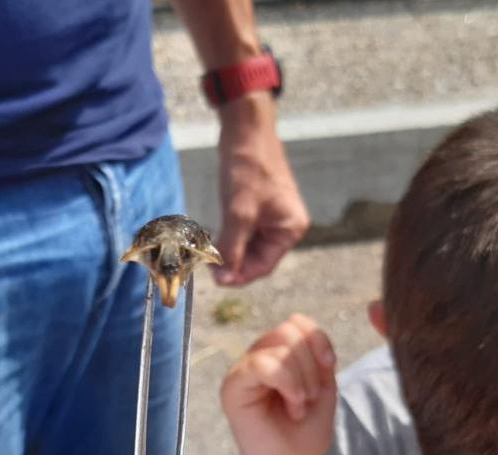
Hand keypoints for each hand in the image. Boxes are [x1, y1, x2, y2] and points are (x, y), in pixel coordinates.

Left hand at [214, 92, 309, 285]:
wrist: (245, 131)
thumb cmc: (248, 168)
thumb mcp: (238, 213)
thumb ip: (232, 248)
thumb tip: (224, 278)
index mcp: (290, 229)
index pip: (264, 266)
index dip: (239, 276)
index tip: (215, 280)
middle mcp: (285, 225)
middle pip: (256, 258)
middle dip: (232, 262)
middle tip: (207, 264)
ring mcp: (272, 216)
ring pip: (248, 245)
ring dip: (228, 250)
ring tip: (207, 250)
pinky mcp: (259, 207)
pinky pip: (244, 231)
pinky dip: (229, 236)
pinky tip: (213, 235)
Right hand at [221, 314, 336, 454]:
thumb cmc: (305, 437)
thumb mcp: (323, 388)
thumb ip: (317, 357)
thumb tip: (307, 330)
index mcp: (276, 357)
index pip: (296, 323)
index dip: (318, 338)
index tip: (330, 366)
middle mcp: (256, 359)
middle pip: (288, 330)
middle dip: (311, 364)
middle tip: (310, 397)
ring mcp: (242, 372)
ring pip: (278, 345)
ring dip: (301, 378)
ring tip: (300, 406)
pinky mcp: (233, 387)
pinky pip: (261, 364)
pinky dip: (287, 383)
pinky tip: (293, 406)